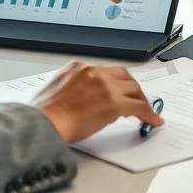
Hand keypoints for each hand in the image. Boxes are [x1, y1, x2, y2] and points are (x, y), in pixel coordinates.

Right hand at [33, 61, 163, 142]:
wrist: (40, 124)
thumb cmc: (41, 116)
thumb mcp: (53, 92)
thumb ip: (69, 90)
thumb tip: (78, 101)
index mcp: (77, 67)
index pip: (105, 71)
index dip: (116, 83)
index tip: (120, 90)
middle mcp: (93, 72)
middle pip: (123, 75)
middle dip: (133, 88)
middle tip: (138, 99)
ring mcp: (105, 85)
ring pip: (134, 89)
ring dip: (142, 100)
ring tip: (147, 111)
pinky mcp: (113, 103)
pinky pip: (139, 107)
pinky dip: (149, 114)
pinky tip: (152, 121)